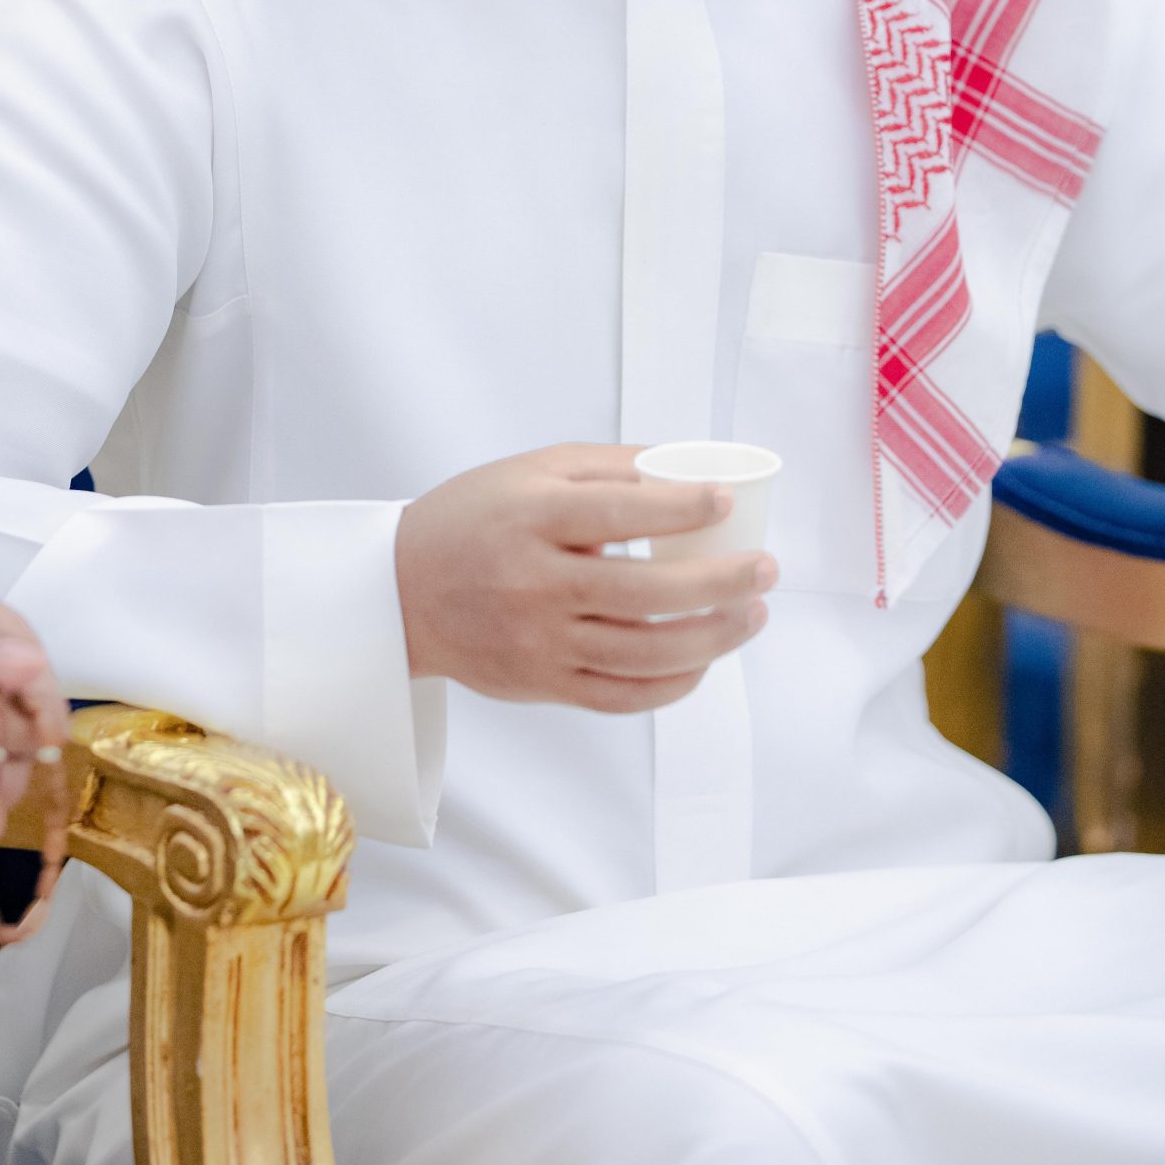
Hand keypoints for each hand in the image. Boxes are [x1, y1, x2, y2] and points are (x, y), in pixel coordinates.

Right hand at [395, 442, 777, 711]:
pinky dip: (672, 684)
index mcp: (530, 519)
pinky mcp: (542, 684)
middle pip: (643, 593)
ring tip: (752, 614)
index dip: (679, 509)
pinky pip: (621, 696)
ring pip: (642, 654)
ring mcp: (538, 642)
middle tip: (764, 569)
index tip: (725, 501)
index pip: (617, 514)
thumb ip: (610, 467)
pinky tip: (705, 659)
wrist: (400, 592)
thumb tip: (688, 467)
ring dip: (711, 637)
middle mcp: (533, 584)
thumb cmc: (475, 518)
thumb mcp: (533, 471)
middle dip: (718, 583)